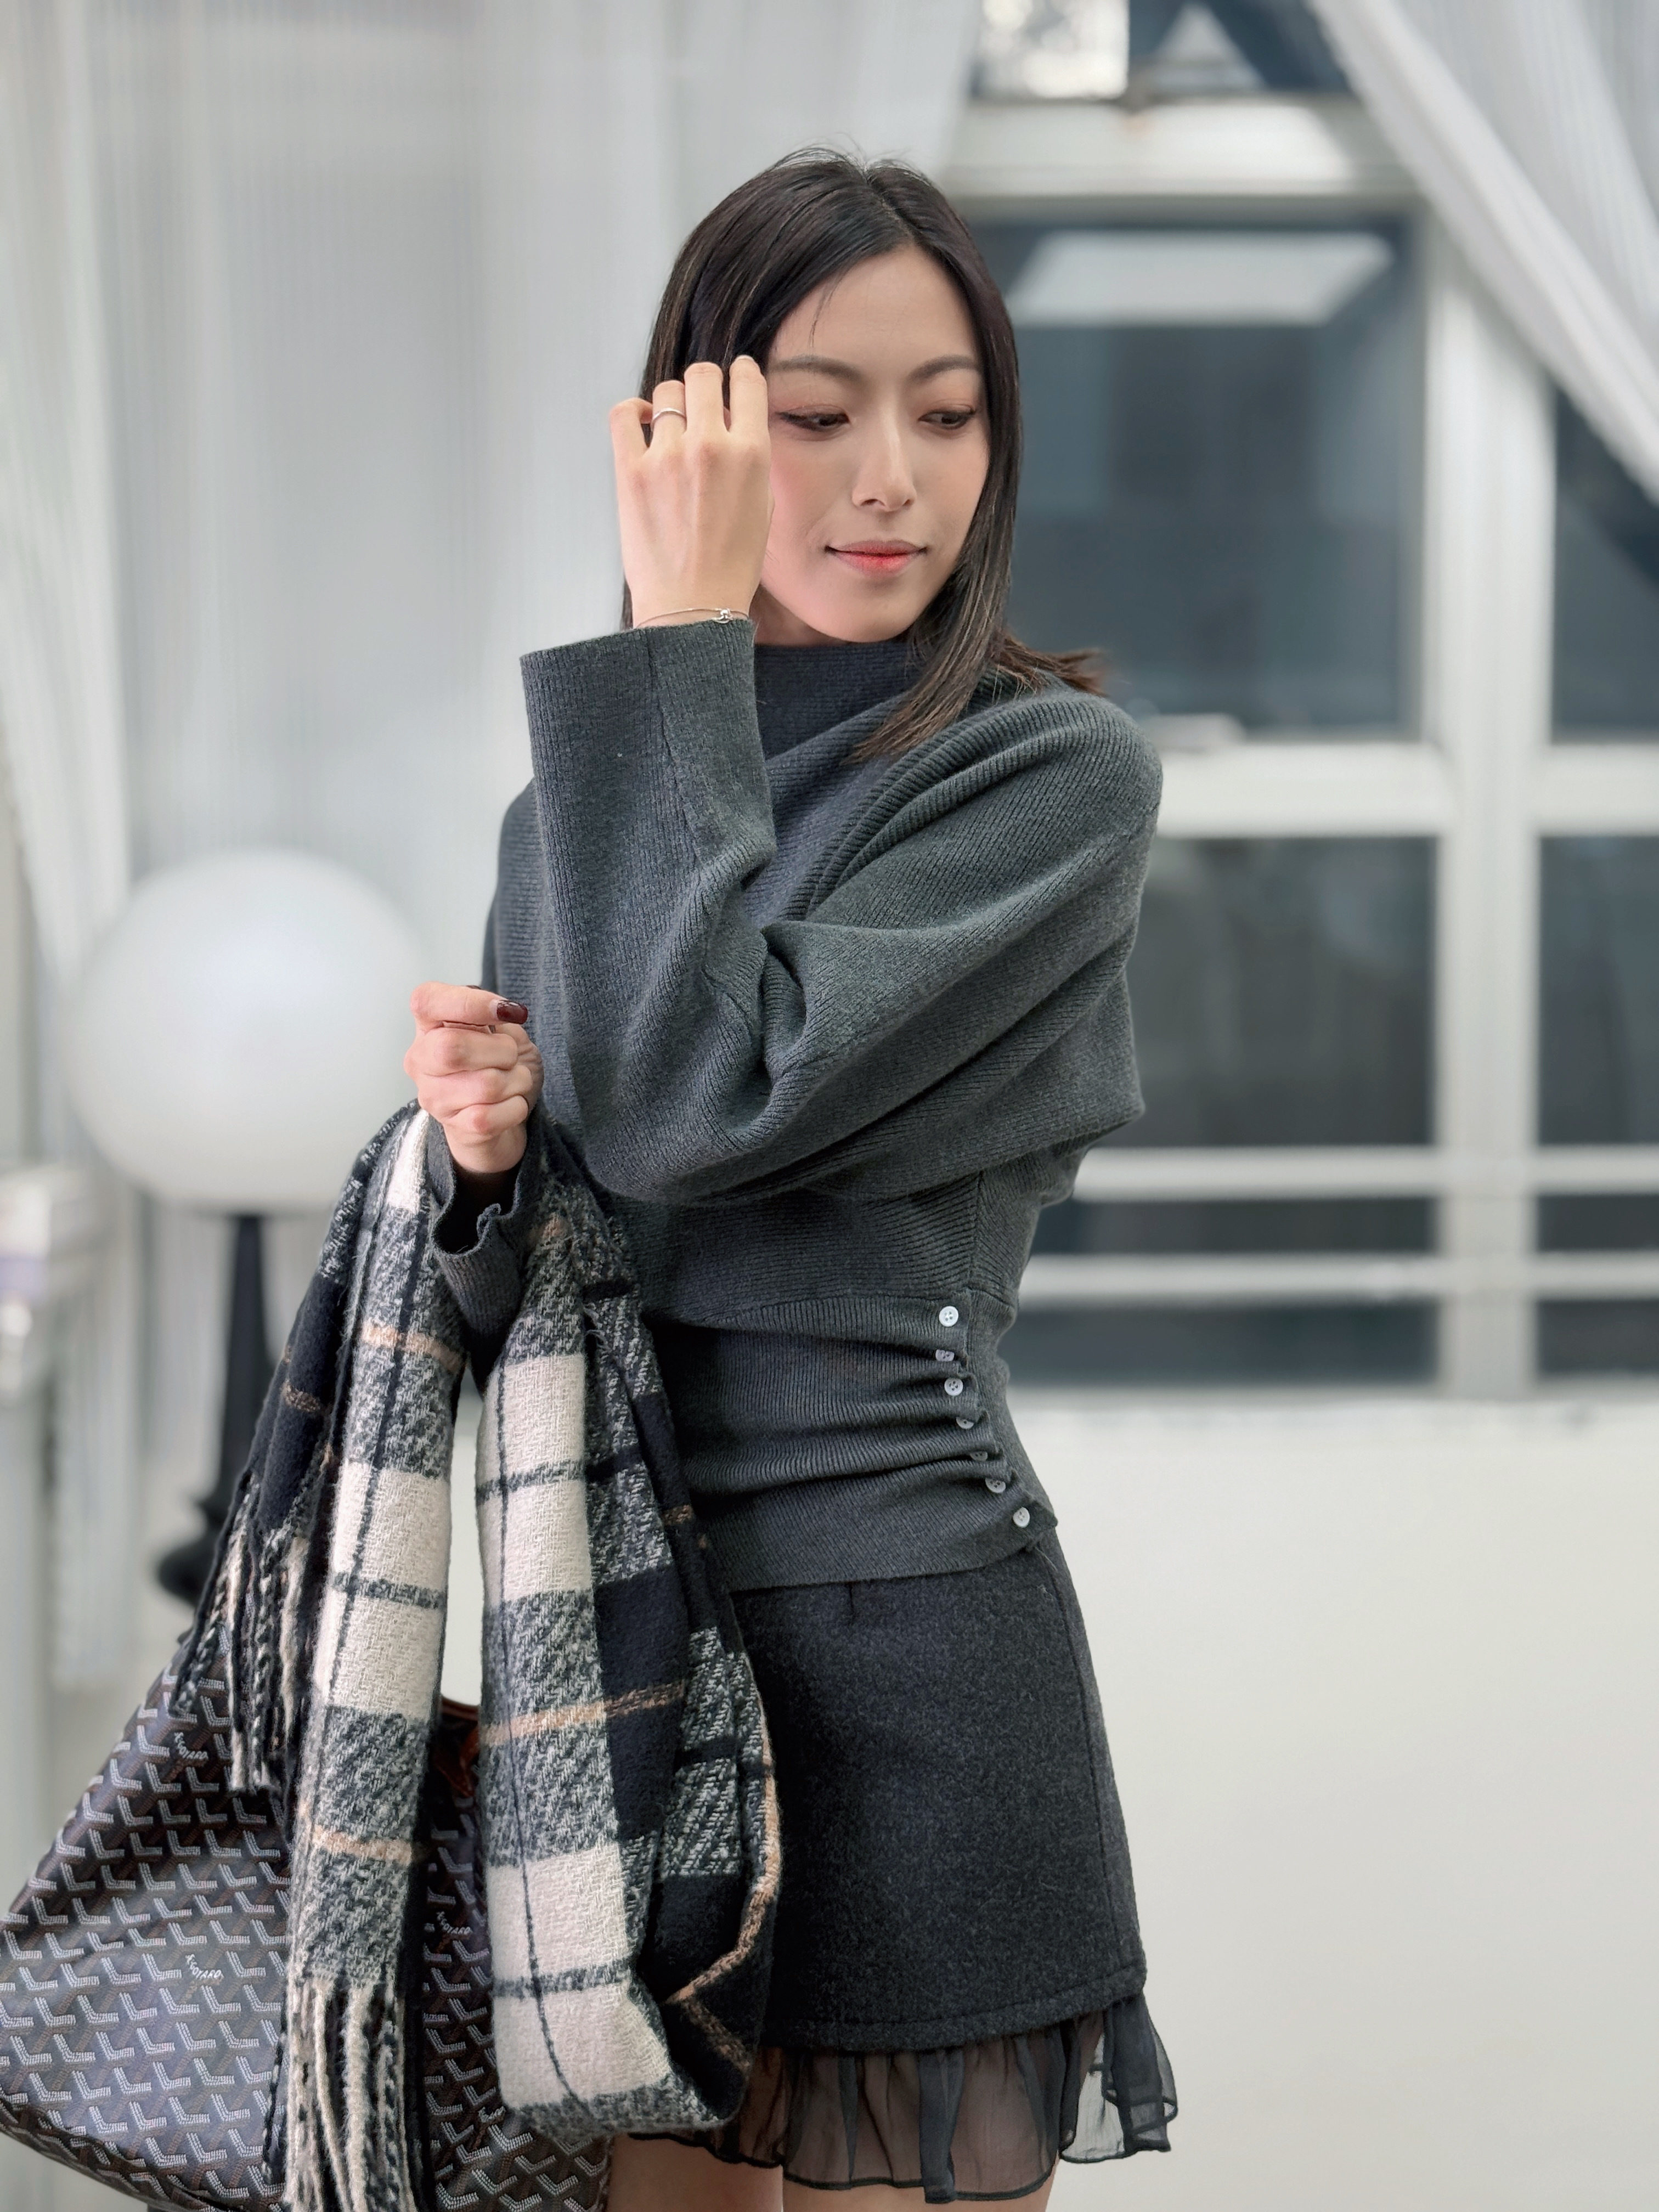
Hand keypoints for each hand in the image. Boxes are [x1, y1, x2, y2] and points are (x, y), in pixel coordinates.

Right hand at [404, 983, 543, 1178]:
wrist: (503, 1121)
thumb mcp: (503, 1031)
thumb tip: (503, 1012)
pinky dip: (516, 1107)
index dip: (469, 1003)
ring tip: (514, 1081)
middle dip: (501, 1050)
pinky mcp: (456, 1129)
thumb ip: (497, 1016)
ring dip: (517, 1080)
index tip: (505, 1012)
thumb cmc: (499, 1067)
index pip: (427, 1001)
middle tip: (511, 1056)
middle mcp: (421, 1061)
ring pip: (485, 1085)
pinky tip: (511, 1104)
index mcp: (429, 1026)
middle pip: (452, 1047)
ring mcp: (434, 1098)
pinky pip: (491, 1116)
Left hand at [610, 357, 772, 625]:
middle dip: (704, 385)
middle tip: (700, 402)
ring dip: (671, 404)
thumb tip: (734, 426)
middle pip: (702, 376)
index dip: (740, 374)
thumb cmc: (730, 567)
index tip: (734, 378)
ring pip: (666, 394)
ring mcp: (667, 456)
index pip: (747, 382)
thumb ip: (751, 460)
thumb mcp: (762, 508)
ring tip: (670, 427)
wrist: (692, 607)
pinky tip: (641, 422)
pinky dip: (633, 411)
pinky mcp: (631, 470)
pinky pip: (624, 415)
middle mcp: (710, 446)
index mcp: (751, 454)